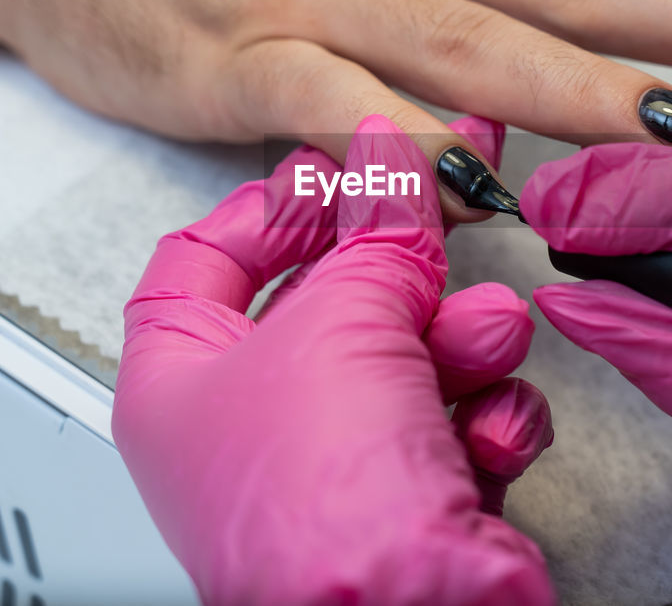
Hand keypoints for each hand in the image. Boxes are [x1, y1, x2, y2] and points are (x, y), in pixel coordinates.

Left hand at [112, 113, 553, 603]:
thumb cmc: (317, 515)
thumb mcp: (340, 323)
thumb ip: (375, 227)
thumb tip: (386, 157)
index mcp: (183, 380)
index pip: (205, 259)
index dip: (270, 205)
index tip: (334, 171)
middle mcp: (253, 424)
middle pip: (328, 300)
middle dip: (399, 265)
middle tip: (443, 206)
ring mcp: (337, 464)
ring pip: (409, 354)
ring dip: (459, 339)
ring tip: (479, 335)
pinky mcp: (413, 496)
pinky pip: (458, 418)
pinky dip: (487, 418)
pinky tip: (488, 433)